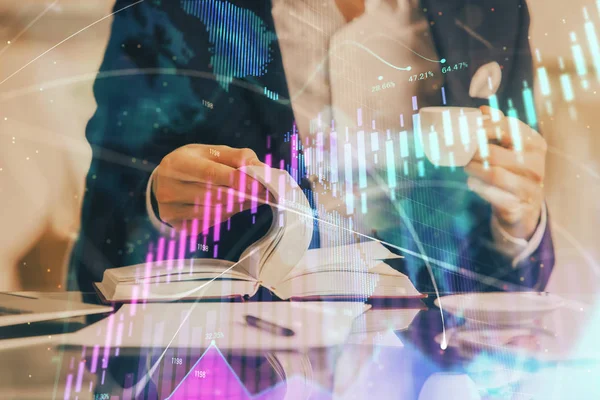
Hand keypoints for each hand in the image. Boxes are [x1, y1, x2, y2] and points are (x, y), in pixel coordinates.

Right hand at [153, 144, 268, 230]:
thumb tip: (262, 169)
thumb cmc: (194, 164)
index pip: (211, 173)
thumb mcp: (213, 152)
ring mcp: (170, 209)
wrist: (165, 181)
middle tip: (260, 193)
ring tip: (245, 198)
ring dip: (235, 207)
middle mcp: (169, 187)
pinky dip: (223, 216)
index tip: (260, 185)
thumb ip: (239, 157)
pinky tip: (227, 207)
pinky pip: (209, 224)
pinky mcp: (176, 225)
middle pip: (214, 196)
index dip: (238, 180)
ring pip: (213, 212)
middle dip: (241, 195)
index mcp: (177, 163)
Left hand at [465, 106, 546, 239]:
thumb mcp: (512, 148)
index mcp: (535, 144)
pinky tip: (471, 182)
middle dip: (472, 152)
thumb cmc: (514, 172)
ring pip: (492, 173)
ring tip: (465, 166)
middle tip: (461, 152)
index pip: (507, 128)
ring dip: (472, 169)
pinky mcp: (518, 205)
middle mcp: (536, 164)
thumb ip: (500, 128)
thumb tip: (483, 110)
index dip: (483, 128)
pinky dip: (477, 186)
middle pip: (494, 153)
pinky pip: (491, 193)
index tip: (468, 130)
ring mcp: (529, 186)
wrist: (524, 208)